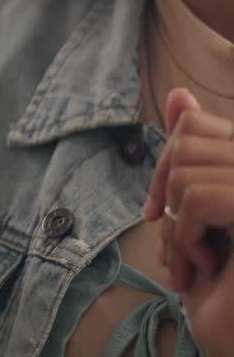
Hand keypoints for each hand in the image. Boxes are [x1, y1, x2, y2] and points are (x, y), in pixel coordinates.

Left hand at [143, 88, 233, 353]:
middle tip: (177, 245)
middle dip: (166, 197)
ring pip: (186, 173)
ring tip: (196, 262)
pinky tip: (206, 266)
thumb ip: (193, 157)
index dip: (165, 163)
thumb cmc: (224, 286)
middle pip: (186, 143)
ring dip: (177, 228)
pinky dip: (187, 237)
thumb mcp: (199, 216)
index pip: (195, 124)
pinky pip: (199, 198)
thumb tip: (180, 95)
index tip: (159, 212)